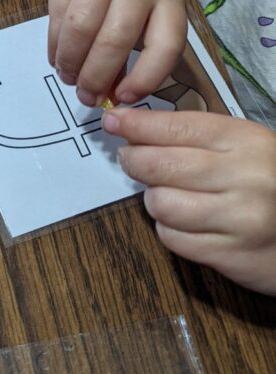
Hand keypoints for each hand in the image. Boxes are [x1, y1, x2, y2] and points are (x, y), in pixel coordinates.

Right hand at [38, 0, 186, 105]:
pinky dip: (55, 46)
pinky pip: (58, 16)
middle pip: (116, 40)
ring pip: (83, 30)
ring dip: (71, 64)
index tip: (125, 98)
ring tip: (68, 78)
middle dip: (97, 77)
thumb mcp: (139, 0)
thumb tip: (115, 94)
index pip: (167, 44)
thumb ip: (134, 43)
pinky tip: (56, 58)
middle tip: (86, 96)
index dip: (146, 79)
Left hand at [104, 107, 275, 294]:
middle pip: (158, 164)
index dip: (136, 124)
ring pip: (160, 203)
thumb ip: (198, 138)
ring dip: (155, 200)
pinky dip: (169, 230)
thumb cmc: (273, 183)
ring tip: (170, 196)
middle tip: (132, 160)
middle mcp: (242, 176)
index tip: (113, 120)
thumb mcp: (247, 147)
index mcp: (245, 141)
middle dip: (135, 161)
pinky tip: (186, 223)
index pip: (175, 127)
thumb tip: (136, 129)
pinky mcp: (231, 254)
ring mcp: (237, 217)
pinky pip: (172, 238)